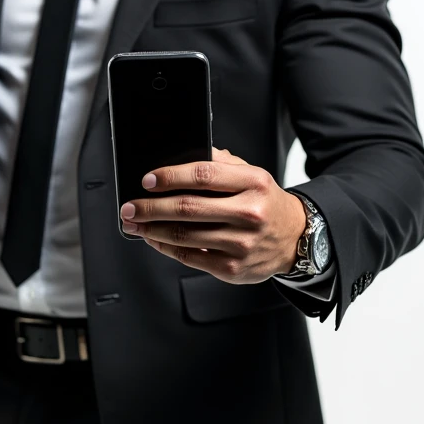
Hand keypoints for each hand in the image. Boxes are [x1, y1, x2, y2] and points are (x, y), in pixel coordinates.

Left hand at [119, 147, 306, 282]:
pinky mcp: (232, 267)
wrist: (295, 238)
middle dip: (149, 207)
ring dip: (151, 229)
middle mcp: (249, 213)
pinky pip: (189, 256)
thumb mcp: (251, 174)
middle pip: (187, 208)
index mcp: (253, 183)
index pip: (203, 175)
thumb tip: (179, 156)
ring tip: (134, 223)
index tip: (147, 180)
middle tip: (129, 206)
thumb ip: (220, 163)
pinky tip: (153, 239)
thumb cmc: (265, 202)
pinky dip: (165, 247)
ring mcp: (240, 243)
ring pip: (183, 235)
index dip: (170, 176)